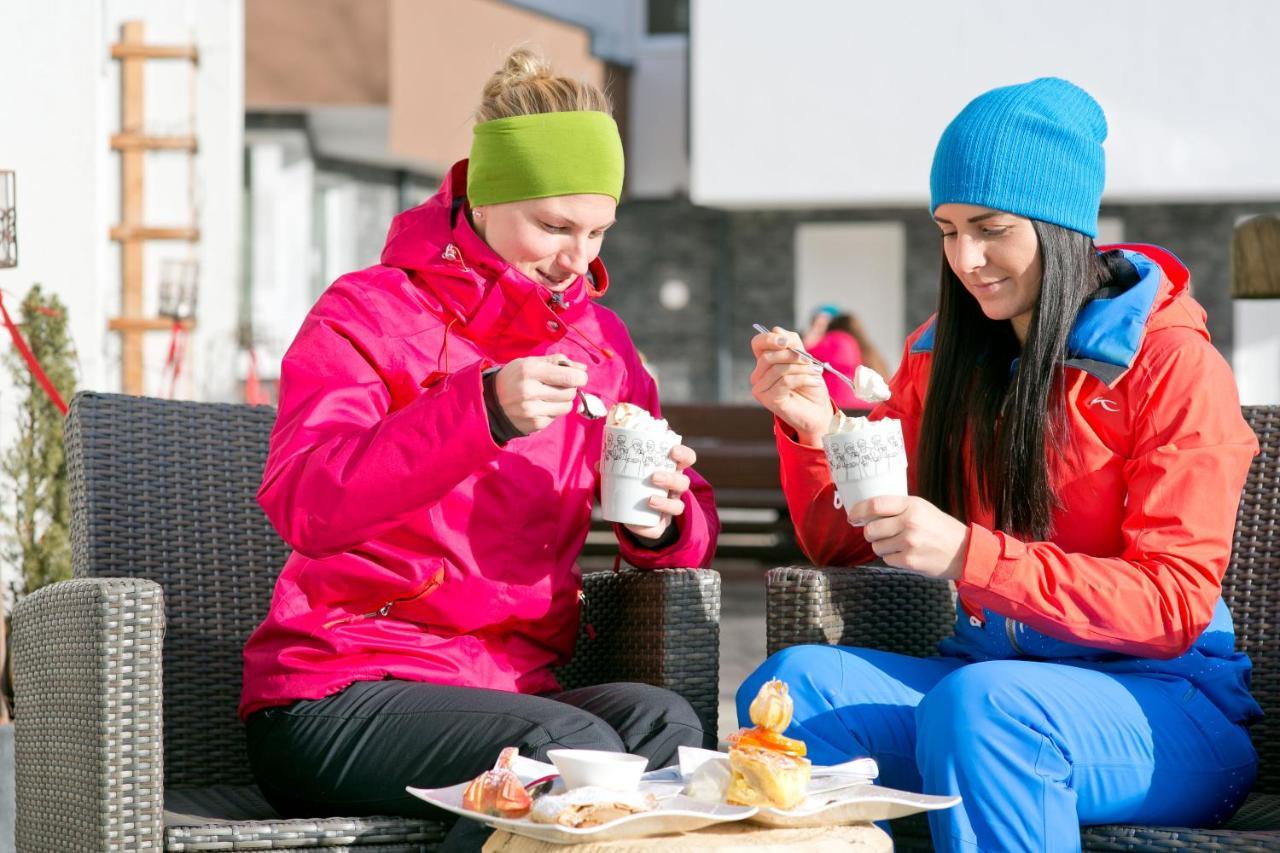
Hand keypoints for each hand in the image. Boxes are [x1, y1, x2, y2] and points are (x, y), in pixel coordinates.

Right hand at [495, 355, 587, 434]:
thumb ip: (557, 362)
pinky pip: (556, 417)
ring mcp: (532, 410)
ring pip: (567, 406)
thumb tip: (583, 368)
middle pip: (570, 392)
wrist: (491, 402)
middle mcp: (529, 391)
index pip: (569, 377)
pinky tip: (540, 406)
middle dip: (570, 388)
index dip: (580, 377)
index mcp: (530, 370)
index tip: (580, 377)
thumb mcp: (531, 362)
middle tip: (560, 386)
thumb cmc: (515, 377)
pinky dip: (553, 411)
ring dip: (563, 401)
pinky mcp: (534, 424)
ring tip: (549, 396)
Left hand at [623, 443, 695, 540]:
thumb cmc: (635, 484)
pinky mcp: (660, 525)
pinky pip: (658, 529)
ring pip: (678, 506)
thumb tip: (599, 464)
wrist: (635, 513)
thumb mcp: (627, 473)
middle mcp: (675, 489)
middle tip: (654, 477)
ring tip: (650, 500)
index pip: (686, 460)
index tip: (673, 451)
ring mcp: (670, 507)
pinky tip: (634, 524)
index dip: (684, 454)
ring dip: (666, 503)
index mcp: (670, 470)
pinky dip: (647, 528)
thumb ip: (614, 466)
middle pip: (684, 483)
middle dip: (672, 479)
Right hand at [750, 327, 830, 445]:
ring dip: (802, 368)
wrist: (819, 410)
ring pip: (778, 369)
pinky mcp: (768, 400)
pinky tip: (814, 381)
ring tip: (816, 372)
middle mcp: (758, 375)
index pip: (758, 344)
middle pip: (768, 356)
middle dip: (793, 356)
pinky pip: (785, 381)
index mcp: (765, 362)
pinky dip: (804, 379)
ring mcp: (761, 389)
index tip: (787, 341)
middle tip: (811, 361)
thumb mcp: (804, 359)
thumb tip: (776, 330)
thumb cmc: (810, 385)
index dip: (769, 338)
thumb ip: (792, 344)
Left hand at [847, 495, 968, 579]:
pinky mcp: (910, 560)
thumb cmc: (940, 528)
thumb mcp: (922, 508)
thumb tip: (865, 514)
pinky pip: (887, 559)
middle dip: (870, 534)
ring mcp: (909, 542)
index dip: (858, 511)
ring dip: (882, 547)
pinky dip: (893, 558)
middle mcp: (909, 522)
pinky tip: (907, 554)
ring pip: (876, 546)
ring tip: (899, 545)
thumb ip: (897, 508)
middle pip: (871, 529)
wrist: (965, 551)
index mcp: (911, 505)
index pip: (875, 505)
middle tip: (879, 535)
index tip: (852, 516)